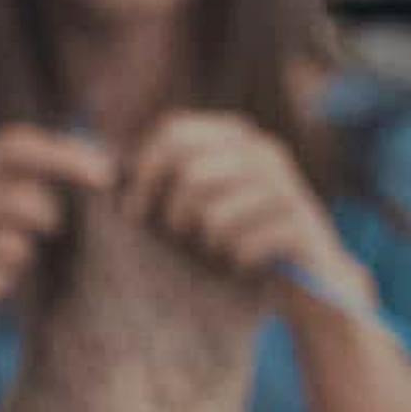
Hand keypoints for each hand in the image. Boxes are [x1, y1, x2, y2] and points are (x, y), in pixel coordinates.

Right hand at [0, 124, 113, 327]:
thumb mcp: (8, 209)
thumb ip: (44, 180)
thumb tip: (113, 162)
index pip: (16, 144)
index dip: (66, 156)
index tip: (108, 178)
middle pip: (19, 195)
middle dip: (48, 216)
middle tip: (50, 232)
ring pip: (10, 246)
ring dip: (24, 259)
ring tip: (14, 265)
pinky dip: (4, 287)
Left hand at [118, 111, 368, 307]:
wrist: (310, 279)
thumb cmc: (237, 239)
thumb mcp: (197, 204)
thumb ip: (160, 182)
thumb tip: (101, 171)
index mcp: (236, 136)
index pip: (172, 132)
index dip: (144, 171)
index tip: (134, 212)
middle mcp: (264, 151)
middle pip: (188, 172)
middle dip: (173, 215)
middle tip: (182, 237)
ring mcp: (287, 185)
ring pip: (211, 212)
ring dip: (205, 242)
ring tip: (219, 249)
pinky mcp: (301, 223)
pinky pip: (239, 242)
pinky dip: (233, 261)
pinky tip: (246, 263)